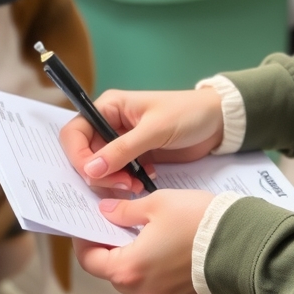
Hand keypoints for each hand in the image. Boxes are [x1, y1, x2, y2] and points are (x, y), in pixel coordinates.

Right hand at [59, 88, 223, 191]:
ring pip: (101, 168)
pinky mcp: (135, 157)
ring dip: (114, 182)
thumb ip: (122, 150)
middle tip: (125, 184)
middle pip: (85, 154)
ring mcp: (122, 142)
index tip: (93, 175)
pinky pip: (119, 175)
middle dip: (99, 174)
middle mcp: (110, 124)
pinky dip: (127, 183)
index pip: (75, 132)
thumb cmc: (187, 114)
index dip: (78, 155)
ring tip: (137, 185)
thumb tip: (90, 170)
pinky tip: (145, 181)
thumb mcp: (155, 130)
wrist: (218, 123)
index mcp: (109, 107)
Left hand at [74, 189, 213, 293]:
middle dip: (112, 248)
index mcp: (128, 268)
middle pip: (112, 271)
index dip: (85, 240)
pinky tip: (165, 252)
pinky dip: (152, 272)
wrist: (241, 245)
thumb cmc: (199, 222)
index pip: (90, 260)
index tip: (88, 225)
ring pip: (132, 280)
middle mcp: (139, 293)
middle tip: (119, 224)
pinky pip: (152, 289)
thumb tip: (105, 212)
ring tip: (147, 237)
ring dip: (133, 260)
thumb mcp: (157, 204)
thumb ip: (124, 211)